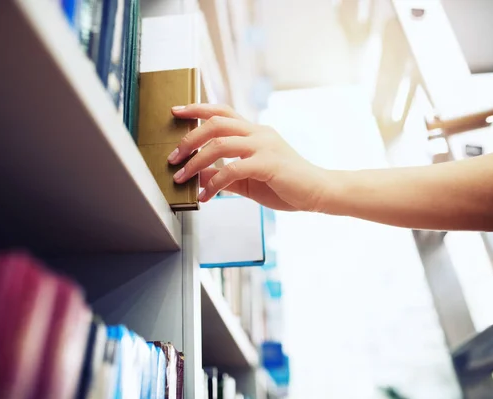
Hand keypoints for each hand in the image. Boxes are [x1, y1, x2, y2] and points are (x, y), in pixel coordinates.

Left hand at [167, 104, 332, 211]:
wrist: (319, 192)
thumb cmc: (285, 185)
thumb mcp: (248, 179)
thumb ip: (224, 175)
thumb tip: (198, 175)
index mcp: (254, 132)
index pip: (222, 111)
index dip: (197, 108)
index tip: (176, 111)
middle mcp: (258, 133)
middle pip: (215, 124)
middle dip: (189, 139)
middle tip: (173, 157)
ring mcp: (264, 146)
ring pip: (220, 145)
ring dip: (195, 162)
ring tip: (181, 177)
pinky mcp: (268, 164)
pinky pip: (232, 170)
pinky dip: (214, 184)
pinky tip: (206, 197)